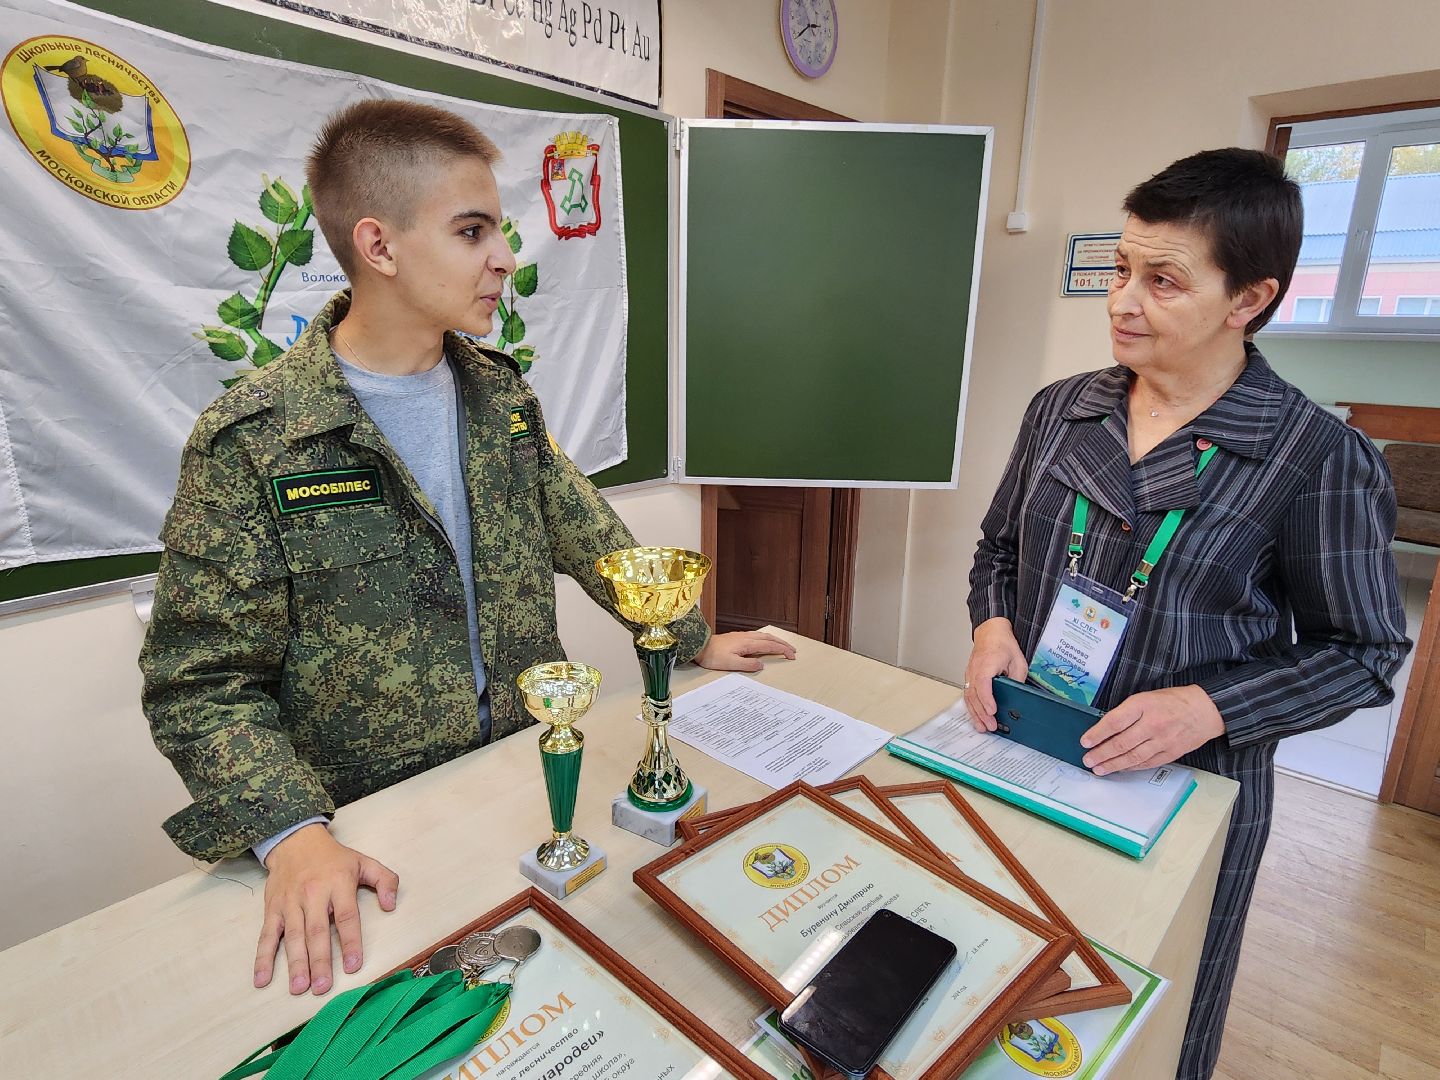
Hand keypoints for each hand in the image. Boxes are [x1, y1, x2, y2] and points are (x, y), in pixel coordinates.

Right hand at [254, 823, 398, 995]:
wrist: (295, 841)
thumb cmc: (333, 858)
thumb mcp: (364, 862)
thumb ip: (385, 880)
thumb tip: (392, 905)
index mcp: (339, 884)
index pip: (346, 917)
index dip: (350, 942)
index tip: (353, 966)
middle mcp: (313, 895)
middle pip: (317, 931)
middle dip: (319, 961)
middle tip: (322, 987)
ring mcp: (290, 903)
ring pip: (293, 936)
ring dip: (295, 963)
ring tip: (299, 988)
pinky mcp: (273, 909)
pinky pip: (267, 935)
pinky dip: (262, 958)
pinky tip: (262, 978)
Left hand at [695, 631, 796, 671]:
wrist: (699, 646)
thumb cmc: (712, 656)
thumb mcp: (731, 664)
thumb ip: (748, 665)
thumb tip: (762, 664)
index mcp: (747, 644)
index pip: (770, 646)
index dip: (782, 650)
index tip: (792, 656)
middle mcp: (746, 637)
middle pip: (769, 638)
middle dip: (783, 644)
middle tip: (793, 650)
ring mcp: (742, 636)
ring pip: (763, 636)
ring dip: (775, 640)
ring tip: (782, 645)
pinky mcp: (737, 637)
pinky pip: (757, 636)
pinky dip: (766, 639)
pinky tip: (764, 642)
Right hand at [964, 618, 1027, 731]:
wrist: (991, 632)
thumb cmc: (1003, 644)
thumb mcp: (1018, 662)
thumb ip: (1016, 680)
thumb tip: (1016, 696)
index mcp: (987, 663)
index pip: (983, 684)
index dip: (987, 699)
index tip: (992, 711)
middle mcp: (975, 670)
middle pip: (974, 694)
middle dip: (982, 713)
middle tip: (990, 725)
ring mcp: (970, 674)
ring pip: (969, 697)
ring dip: (975, 713)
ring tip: (982, 726)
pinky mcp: (969, 678)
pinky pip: (968, 694)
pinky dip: (972, 708)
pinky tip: (976, 717)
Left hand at [1080, 685, 1224, 774]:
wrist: (1205, 710)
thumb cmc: (1172, 701)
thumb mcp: (1146, 697)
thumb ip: (1128, 711)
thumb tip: (1105, 728)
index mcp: (1143, 705)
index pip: (1114, 721)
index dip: (1097, 734)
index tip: (1085, 742)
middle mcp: (1152, 724)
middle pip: (1121, 743)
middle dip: (1101, 754)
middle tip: (1088, 760)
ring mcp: (1162, 741)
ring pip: (1132, 757)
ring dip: (1113, 765)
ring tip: (1099, 769)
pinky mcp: (1170, 753)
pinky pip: (1146, 763)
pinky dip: (1130, 767)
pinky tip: (1119, 768)